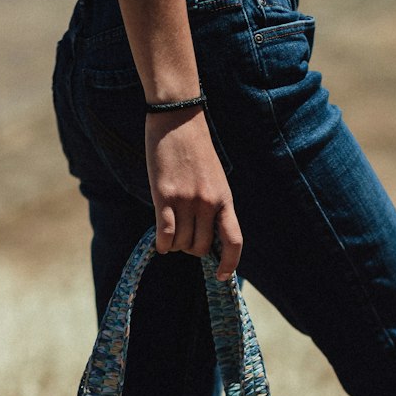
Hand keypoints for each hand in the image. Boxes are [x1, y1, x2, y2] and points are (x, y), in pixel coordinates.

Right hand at [145, 108, 241, 280]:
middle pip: (201, 247)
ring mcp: (187, 200)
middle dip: (192, 249)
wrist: (178, 120)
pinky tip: (161, 243)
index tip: (221, 275)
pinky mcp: (165, 196)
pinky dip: (163, 244)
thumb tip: (206, 236)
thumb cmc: (195, 150)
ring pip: (183, 243)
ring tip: (171, 233)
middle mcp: (208, 203)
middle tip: (183, 239)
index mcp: (225, 199)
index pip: (234, 241)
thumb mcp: (214, 179)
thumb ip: (213, 205)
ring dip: (176, 245)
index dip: (230, 263)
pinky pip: (166, 234)